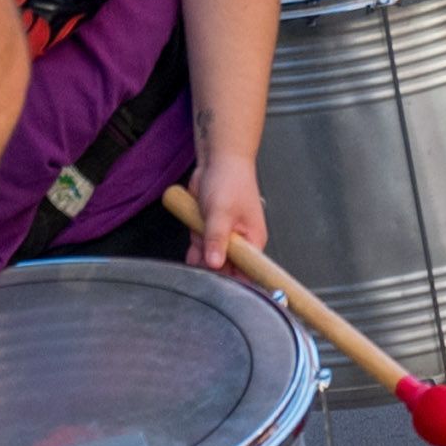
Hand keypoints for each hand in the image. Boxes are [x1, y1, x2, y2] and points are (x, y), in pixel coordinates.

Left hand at [183, 154, 266, 282]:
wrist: (217, 159)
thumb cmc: (230, 181)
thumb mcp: (221, 212)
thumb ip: (217, 239)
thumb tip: (216, 264)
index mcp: (253, 241)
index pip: (247, 272)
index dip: (235, 283)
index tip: (219, 286)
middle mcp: (240, 243)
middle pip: (226, 269)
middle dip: (211, 266)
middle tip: (203, 256)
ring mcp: (224, 238)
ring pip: (209, 260)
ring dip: (200, 254)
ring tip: (200, 237)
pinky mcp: (210, 232)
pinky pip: (201, 248)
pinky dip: (194, 247)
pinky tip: (192, 241)